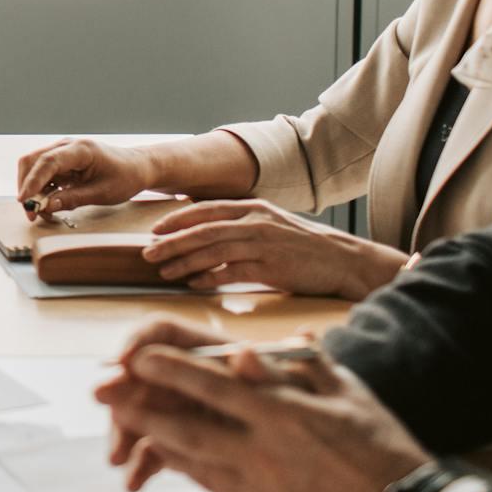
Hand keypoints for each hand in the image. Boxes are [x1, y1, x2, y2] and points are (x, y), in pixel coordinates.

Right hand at [15, 138, 155, 219]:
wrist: (136, 167)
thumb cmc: (125, 177)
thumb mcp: (102, 193)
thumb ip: (73, 199)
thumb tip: (47, 206)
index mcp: (81, 150)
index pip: (48, 162)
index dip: (33, 181)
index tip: (25, 201)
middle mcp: (67, 146)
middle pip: (33, 161)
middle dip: (27, 187)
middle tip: (31, 213)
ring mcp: (63, 152)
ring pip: (34, 167)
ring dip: (32, 190)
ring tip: (42, 213)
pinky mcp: (62, 161)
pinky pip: (43, 174)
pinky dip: (40, 189)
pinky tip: (48, 205)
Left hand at [99, 326, 431, 491]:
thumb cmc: (376, 441)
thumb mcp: (344, 392)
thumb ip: (293, 366)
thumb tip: (241, 351)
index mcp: (283, 415)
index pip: (214, 388)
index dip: (171, 371)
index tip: (136, 356)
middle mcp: (266, 454)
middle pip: (188, 429)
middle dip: (139, 410)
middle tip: (100, 391)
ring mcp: (262, 491)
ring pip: (193, 463)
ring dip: (155, 442)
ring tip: (121, 425)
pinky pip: (214, 490)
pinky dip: (188, 471)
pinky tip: (167, 458)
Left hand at [143, 200, 405, 298]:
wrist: (344, 260)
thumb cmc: (305, 247)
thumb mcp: (271, 225)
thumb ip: (242, 227)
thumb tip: (208, 237)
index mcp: (253, 208)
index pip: (205, 210)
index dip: (177, 220)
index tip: (155, 231)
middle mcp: (255, 221)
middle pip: (202, 230)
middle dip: (172, 242)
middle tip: (148, 253)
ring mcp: (263, 243)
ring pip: (213, 249)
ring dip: (184, 261)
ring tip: (164, 271)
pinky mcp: (272, 266)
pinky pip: (233, 271)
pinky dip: (210, 277)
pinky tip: (194, 283)